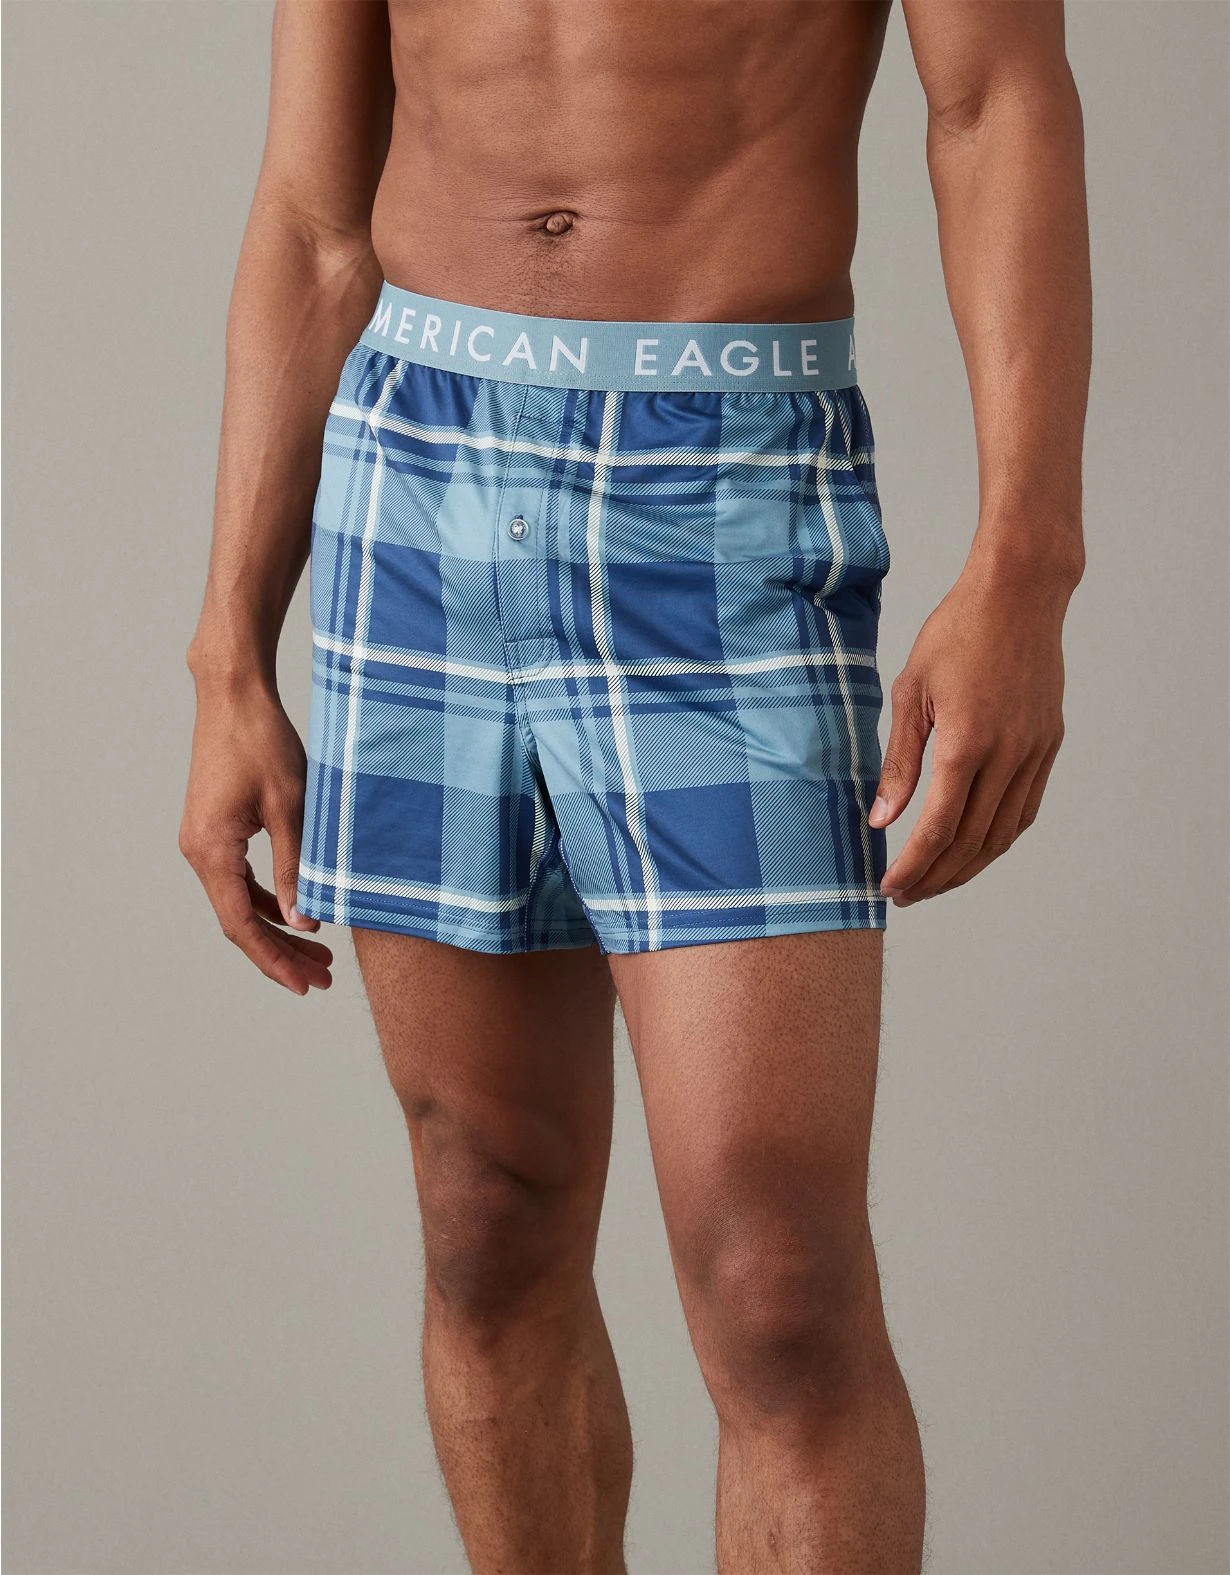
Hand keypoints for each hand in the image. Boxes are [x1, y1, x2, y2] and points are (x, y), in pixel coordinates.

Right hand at [179, 679, 332, 992]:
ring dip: (277, 927)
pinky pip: (239, 878)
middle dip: (281, 952)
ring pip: (240, 902)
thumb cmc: (264, 743)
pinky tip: (300, 909)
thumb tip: (305, 922)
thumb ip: (297, 867)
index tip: (307, 984)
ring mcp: (204, 840)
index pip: (242, 925)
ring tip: (320, 953)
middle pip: (239, 920)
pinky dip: (268, 899)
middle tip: (323, 977)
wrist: (233, 695)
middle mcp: (199, 851)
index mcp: (212, 850)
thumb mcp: (292, 808)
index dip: (275, 959)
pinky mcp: (215, 828)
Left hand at [870, 560, 1070, 904]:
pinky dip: (999, 837)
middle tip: (904, 894)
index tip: (888, 886)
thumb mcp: (910, 692)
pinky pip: (1025, 808)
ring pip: (1003, 833)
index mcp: (967, 744)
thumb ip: (899, 761)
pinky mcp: (1049, 743)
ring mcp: (1034, 751)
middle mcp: (1008, 755)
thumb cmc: (955, 634)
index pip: (938, 828)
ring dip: (968, 866)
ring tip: (935, 880)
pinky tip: (975, 847)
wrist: (1019, 594)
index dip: (912, 866)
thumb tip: (881, 819)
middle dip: (936, 877)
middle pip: (972, 843)